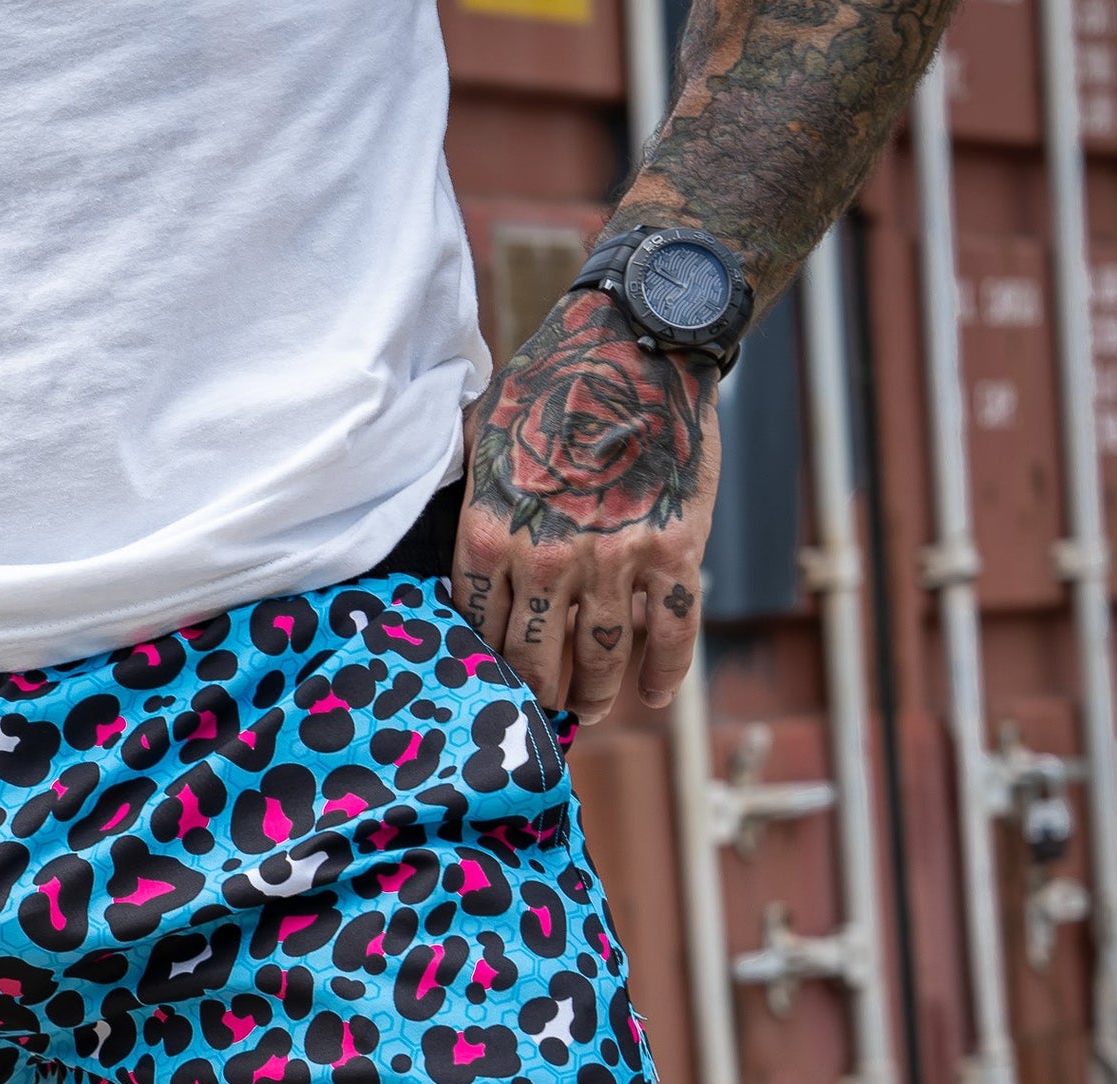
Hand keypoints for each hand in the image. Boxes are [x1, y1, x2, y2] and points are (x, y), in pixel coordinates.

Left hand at [450, 289, 719, 723]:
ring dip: (594, 694)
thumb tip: (442, 544)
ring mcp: (613, 559)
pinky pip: (670, 632)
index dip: (485, 664)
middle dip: (537, 695)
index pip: (477, 627)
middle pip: (534, 659)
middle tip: (541, 711)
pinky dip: (663, 672)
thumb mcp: (478, 438)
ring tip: (590, 708)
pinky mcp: (674, 550)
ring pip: (600, 657)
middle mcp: (546, 559)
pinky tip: (653, 693)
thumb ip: (464, 500)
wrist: (638, 339)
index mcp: (490, 534)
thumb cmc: (549, 382)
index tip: (490, 683)